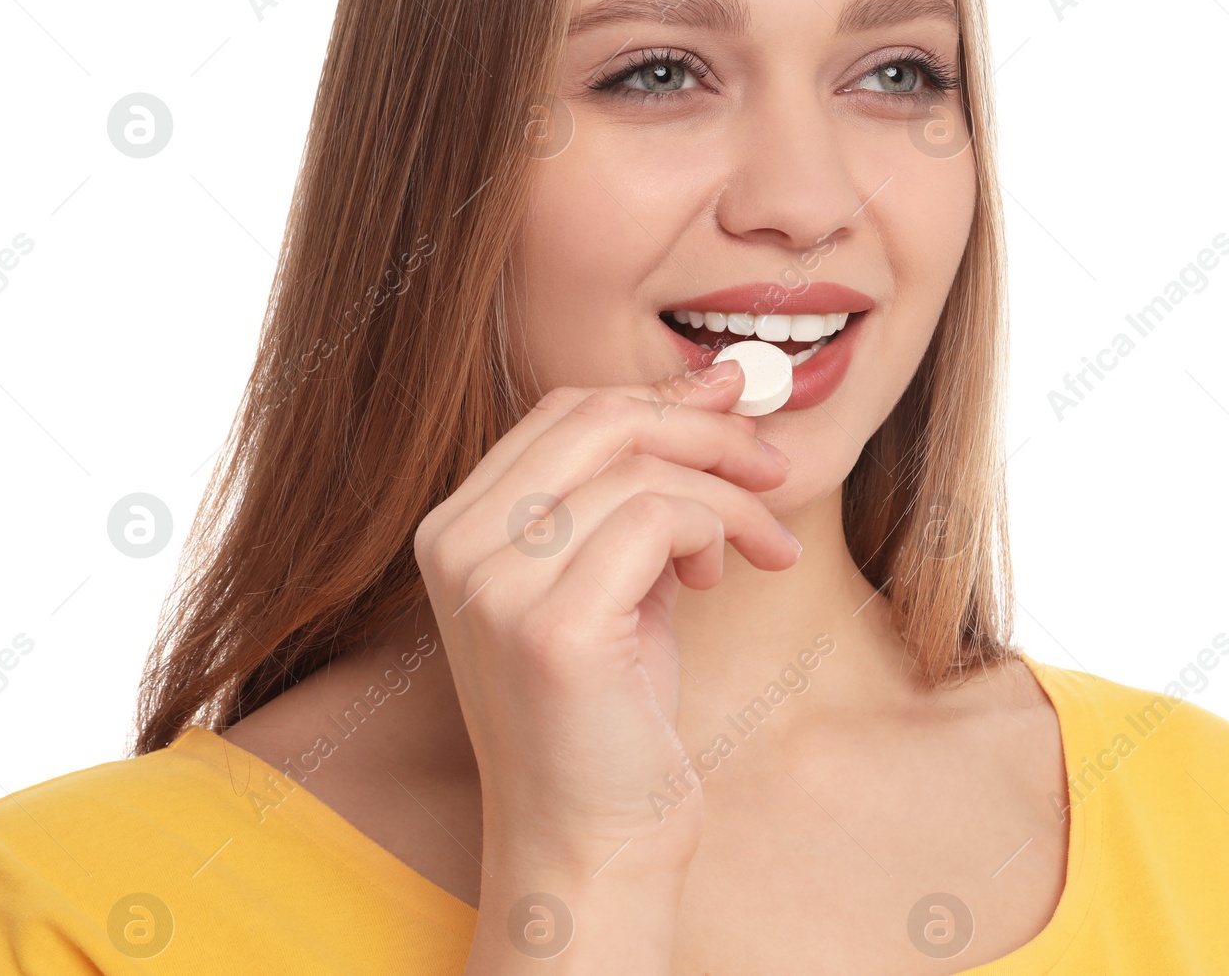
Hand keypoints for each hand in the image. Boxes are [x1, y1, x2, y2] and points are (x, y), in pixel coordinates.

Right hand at [414, 357, 796, 884]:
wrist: (589, 840)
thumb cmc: (608, 711)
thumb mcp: (617, 576)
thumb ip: (642, 489)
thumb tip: (715, 388)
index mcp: (457, 527)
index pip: (563, 411)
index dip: (659, 398)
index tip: (733, 407)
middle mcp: (458, 546)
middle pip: (598, 418)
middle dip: (704, 430)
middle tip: (771, 467)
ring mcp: (495, 586)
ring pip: (640, 468)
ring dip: (727, 497)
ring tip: (759, 547)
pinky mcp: (552, 628)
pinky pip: (657, 519)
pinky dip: (714, 531)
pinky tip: (720, 580)